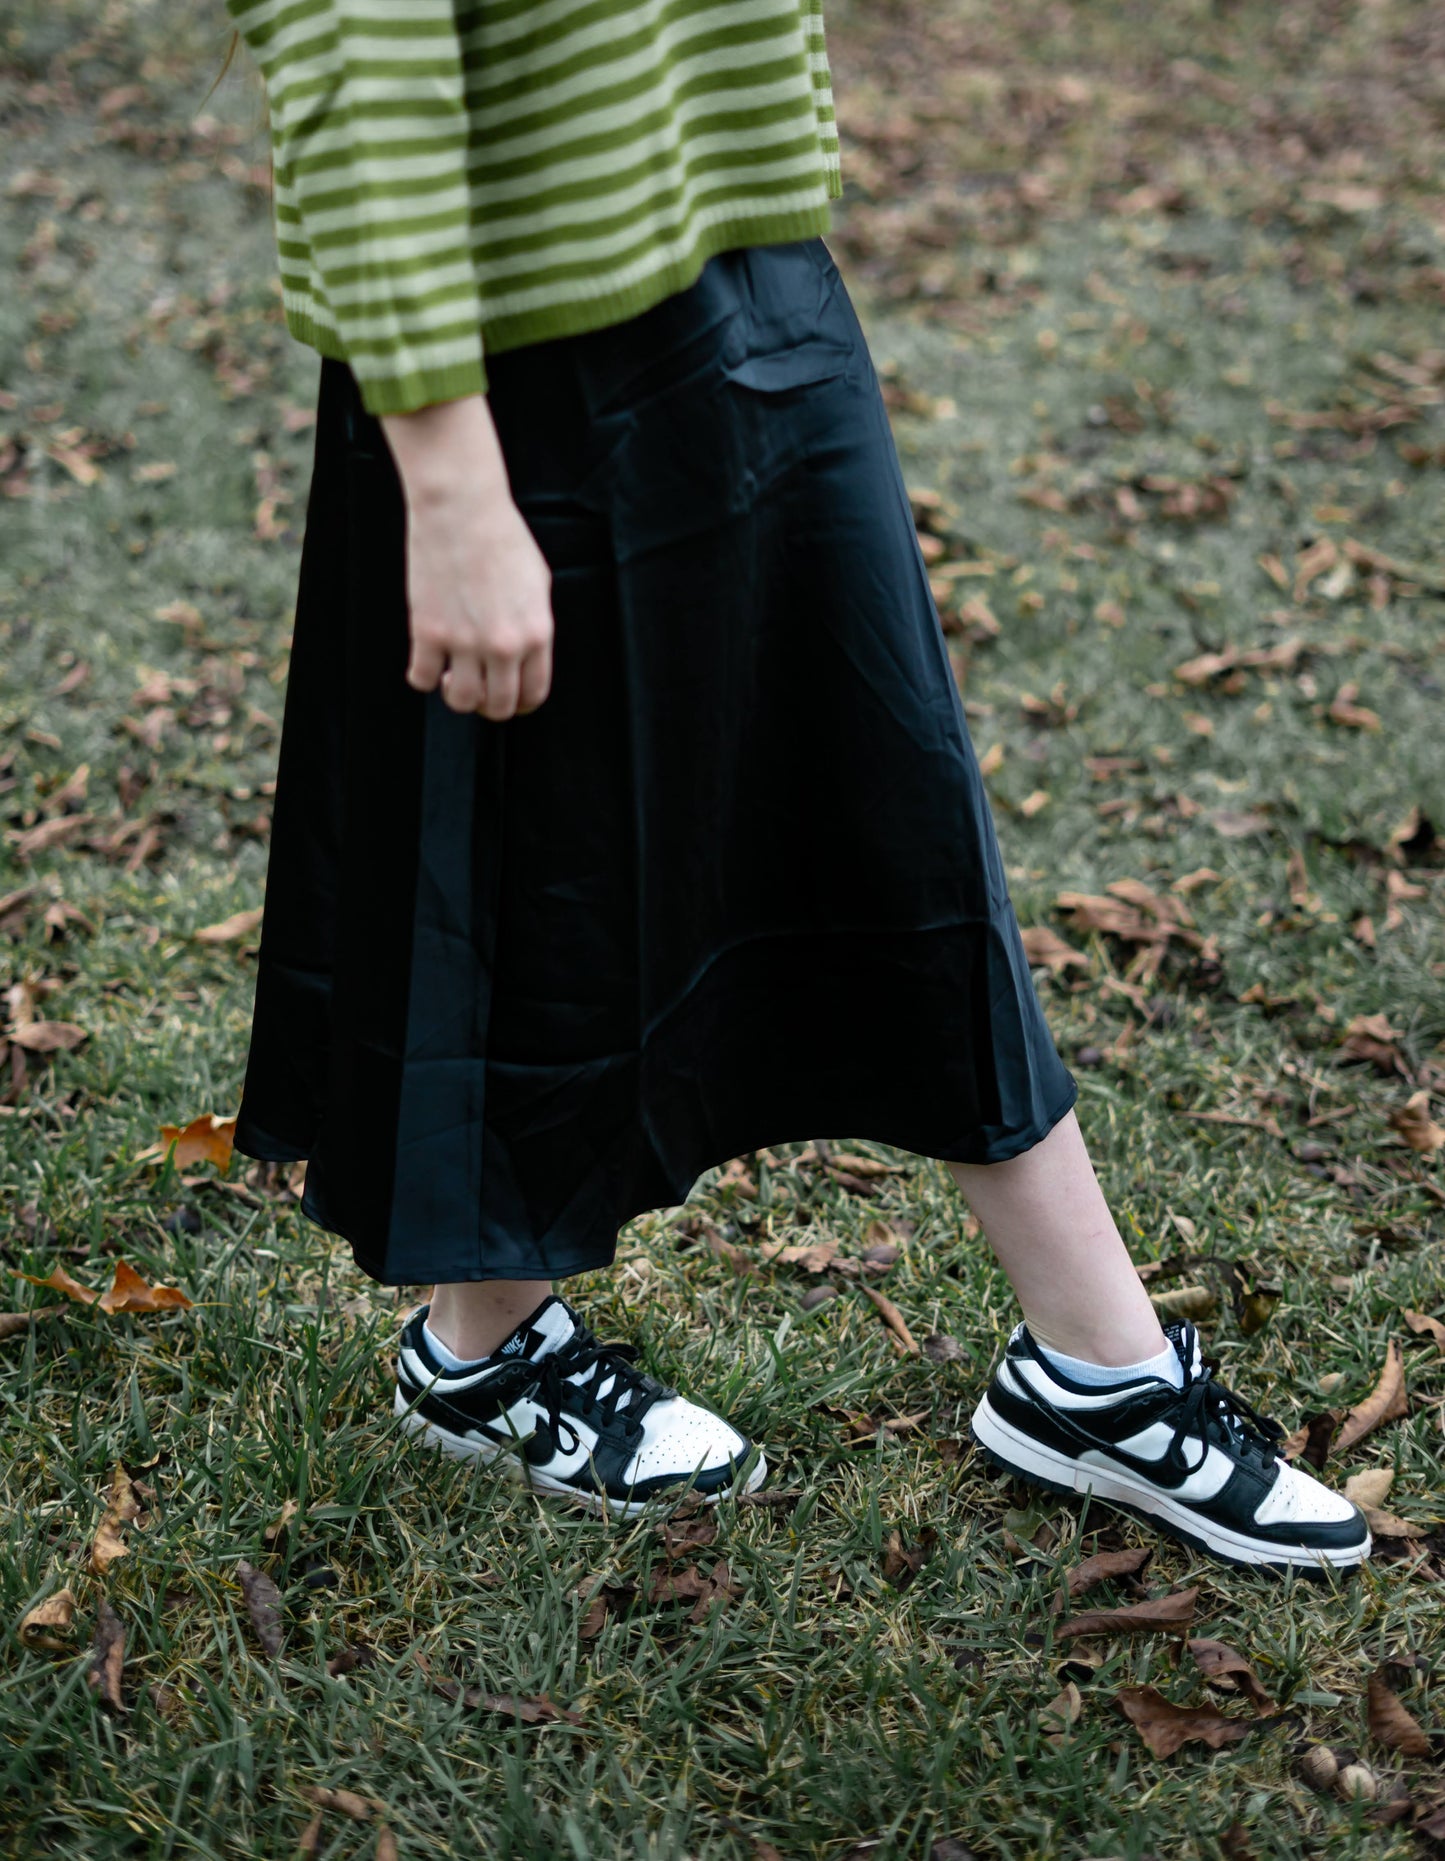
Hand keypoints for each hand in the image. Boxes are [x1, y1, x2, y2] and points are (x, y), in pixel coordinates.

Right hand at [380, 393, 552, 720]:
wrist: (462, 508)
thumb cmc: (501, 536)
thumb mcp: (538, 584)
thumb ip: (534, 626)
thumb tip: (524, 654)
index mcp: (536, 633)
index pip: (534, 694)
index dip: (521, 703)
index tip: (510, 697)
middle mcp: (504, 645)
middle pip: (500, 707)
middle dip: (490, 705)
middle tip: (480, 689)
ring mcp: (465, 641)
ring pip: (462, 702)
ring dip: (457, 697)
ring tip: (452, 677)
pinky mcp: (428, 632)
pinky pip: (422, 679)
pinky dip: (423, 678)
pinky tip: (426, 663)